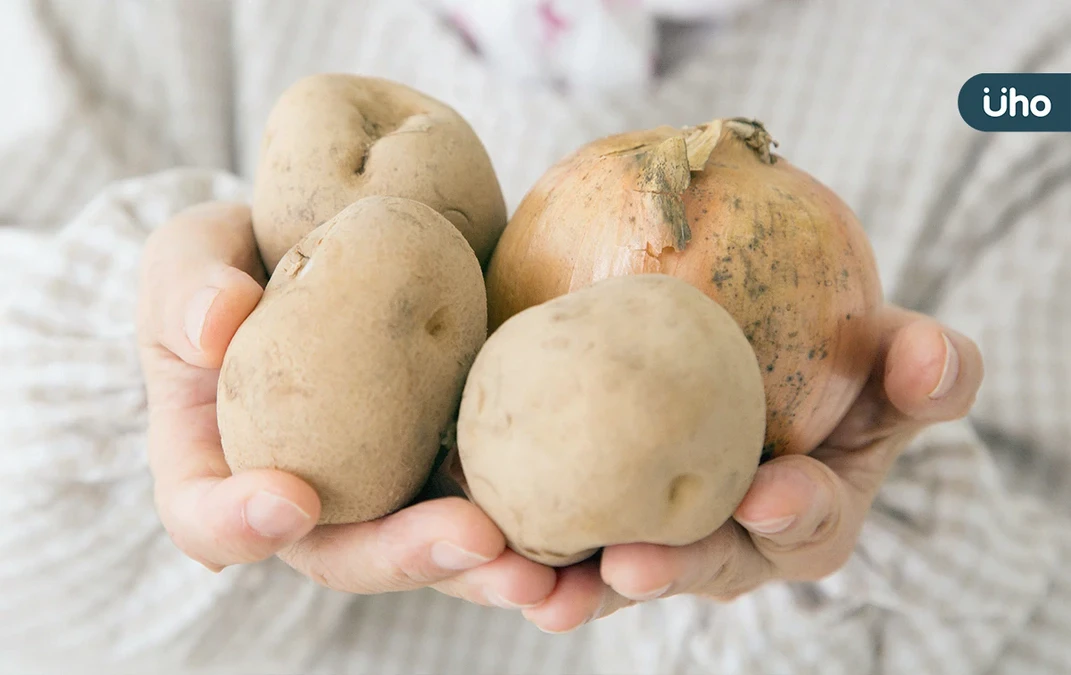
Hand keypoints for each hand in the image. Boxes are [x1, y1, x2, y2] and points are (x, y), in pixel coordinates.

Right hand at [136, 201, 553, 608]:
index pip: (210, 516)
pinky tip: (603, 538)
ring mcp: (388, 486)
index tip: (288, 499)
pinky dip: (547, 528)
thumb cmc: (241, 257)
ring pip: (435, 551)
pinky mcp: (455, 459)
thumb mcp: (193, 252)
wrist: (327, 244)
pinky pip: (498, 503)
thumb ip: (187, 284)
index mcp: (223, 464)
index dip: (240, 523)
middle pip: (347, 555)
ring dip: (495, 570)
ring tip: (555, 574)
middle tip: (475, 541)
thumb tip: (215, 323)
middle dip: (410, 558)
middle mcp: (311, 497)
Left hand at [521, 306, 984, 632]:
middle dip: (666, 573)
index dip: (795, 512)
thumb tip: (936, 358)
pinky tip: (475, 536)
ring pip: (614, 573)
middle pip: (697, 567)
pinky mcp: (590, 517)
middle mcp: (726, 543)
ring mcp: (655, 538)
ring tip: (533, 588)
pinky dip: (520, 546)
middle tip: (629, 565)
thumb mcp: (888, 364)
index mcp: (802, 514)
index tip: (772, 492)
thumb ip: (922, 368)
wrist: (745, 365)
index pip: (806, 523)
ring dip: (574, 587)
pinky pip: (554, 535)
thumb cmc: (830, 371)